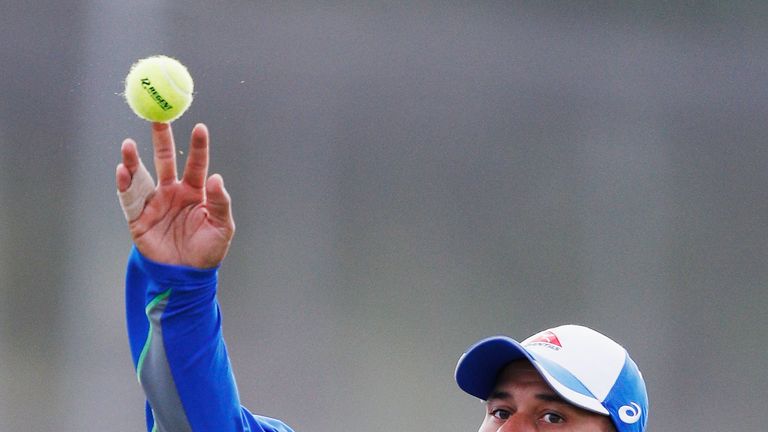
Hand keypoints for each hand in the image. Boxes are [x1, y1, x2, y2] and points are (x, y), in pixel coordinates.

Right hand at [116, 123, 234, 267]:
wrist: (186, 275)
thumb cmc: (207, 250)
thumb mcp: (222, 227)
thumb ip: (220, 203)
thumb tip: (215, 178)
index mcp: (195, 192)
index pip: (196, 164)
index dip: (198, 146)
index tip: (200, 128)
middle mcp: (173, 193)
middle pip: (165, 160)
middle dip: (161, 139)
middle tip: (159, 118)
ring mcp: (155, 203)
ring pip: (142, 176)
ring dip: (133, 160)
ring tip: (129, 145)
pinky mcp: (139, 218)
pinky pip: (130, 199)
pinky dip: (124, 185)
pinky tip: (122, 171)